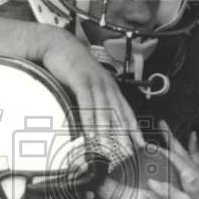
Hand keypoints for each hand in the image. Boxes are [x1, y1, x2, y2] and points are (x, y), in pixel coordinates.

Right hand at [39, 29, 141, 162]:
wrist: (58, 44)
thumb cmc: (71, 66)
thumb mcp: (87, 83)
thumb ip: (93, 99)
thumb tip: (95, 119)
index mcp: (110, 87)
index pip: (126, 111)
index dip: (134, 129)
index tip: (140, 145)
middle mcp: (107, 85)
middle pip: (118, 114)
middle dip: (124, 136)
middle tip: (128, 154)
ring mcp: (95, 82)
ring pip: (104, 111)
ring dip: (107, 132)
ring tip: (109, 150)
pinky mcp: (81, 80)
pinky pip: (87, 103)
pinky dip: (89, 119)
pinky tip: (90, 132)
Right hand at [153, 122, 198, 198]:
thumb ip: (194, 190)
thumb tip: (186, 175)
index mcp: (196, 179)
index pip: (177, 160)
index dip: (163, 151)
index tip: (149, 144)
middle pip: (182, 152)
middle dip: (171, 138)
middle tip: (161, 123)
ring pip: (187, 154)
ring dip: (178, 141)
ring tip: (169, 130)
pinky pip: (197, 160)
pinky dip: (194, 149)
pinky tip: (193, 140)